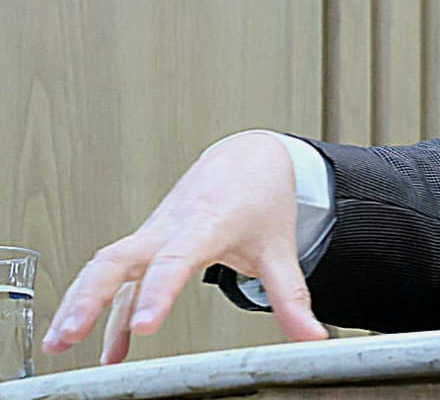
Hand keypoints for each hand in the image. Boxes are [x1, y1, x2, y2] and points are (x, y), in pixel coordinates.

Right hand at [42, 131, 327, 362]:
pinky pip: (121, 278)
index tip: (144, 326)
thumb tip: (313, 337)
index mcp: (207, 223)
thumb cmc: (261, 196)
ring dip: (80, 302)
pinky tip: (108, 349)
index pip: (175, 259)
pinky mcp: (149, 243)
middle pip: (118, 259)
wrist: (249, 157)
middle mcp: (171, 226)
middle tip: (69, 336)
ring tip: (61, 343)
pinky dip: (108, 311)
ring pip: (105, 264)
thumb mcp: (280, 248)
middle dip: (89, 298)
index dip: (157, 292)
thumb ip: (292, 297)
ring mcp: (154, 233)